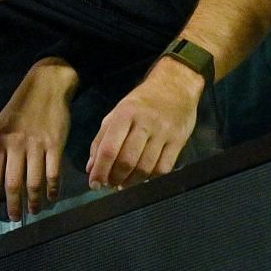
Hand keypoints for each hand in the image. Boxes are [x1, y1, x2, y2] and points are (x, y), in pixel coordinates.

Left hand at [0, 56, 77, 220]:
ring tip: (33, 211)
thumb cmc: (21, 107)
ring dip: (34, 202)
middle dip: (13, 206)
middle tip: (14, 219)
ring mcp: (37, 145)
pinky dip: (53, 190)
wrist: (47, 85)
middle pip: (13, 184)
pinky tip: (51, 198)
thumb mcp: (1, 126)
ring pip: (34, 182)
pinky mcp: (56, 145)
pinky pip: (53, 173)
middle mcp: (16, 145)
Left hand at [87, 57, 204, 188]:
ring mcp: (164, 133)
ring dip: (131, 182)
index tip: (94, 183)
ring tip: (123, 184)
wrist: (176, 86)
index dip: (100, 170)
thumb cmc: (142, 102)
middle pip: (127, 161)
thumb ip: (101, 139)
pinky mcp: (179, 140)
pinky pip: (163, 168)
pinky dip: (150, 178)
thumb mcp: (117, 113)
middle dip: (115, 178)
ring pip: (145, 168)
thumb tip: (91, 168)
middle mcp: (145, 123)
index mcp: (125, 114)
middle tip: (110, 184)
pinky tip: (143, 178)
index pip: (109, 148)